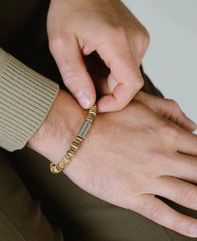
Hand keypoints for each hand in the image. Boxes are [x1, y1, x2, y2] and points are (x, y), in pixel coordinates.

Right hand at [29, 90, 196, 236]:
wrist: (75, 132)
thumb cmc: (105, 116)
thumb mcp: (140, 102)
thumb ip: (170, 110)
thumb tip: (192, 125)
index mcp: (166, 133)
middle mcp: (162, 156)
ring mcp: (147, 178)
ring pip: (190, 195)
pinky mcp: (131, 196)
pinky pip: (164, 214)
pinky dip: (184, 224)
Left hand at [47, 0, 149, 111]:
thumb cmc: (69, 7)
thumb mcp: (61, 44)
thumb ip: (75, 76)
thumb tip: (88, 102)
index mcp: (116, 40)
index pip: (131, 85)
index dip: (116, 102)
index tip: (97, 105)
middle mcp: (135, 38)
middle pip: (128, 81)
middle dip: (105, 88)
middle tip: (82, 77)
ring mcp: (140, 37)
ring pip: (128, 73)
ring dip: (107, 77)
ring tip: (87, 62)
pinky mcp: (139, 36)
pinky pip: (129, 63)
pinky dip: (112, 67)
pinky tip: (96, 56)